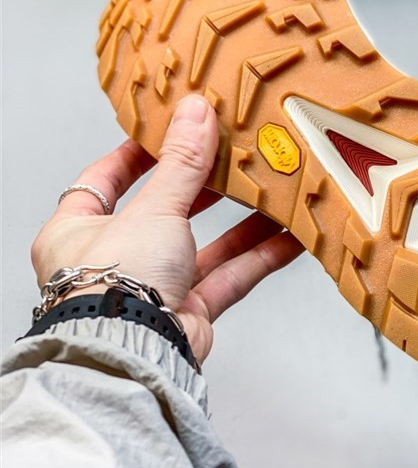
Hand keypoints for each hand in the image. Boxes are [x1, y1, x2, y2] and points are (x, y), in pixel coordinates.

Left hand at [31, 95, 303, 363]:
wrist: (135, 354)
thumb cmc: (115, 284)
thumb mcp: (153, 208)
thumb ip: (182, 163)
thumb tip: (196, 113)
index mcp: (77, 232)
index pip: (103, 182)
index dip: (135, 156)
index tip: (167, 134)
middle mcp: (113, 261)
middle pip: (163, 212)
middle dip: (202, 187)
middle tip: (232, 157)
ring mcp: (152, 288)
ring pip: (204, 247)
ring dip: (242, 222)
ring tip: (273, 192)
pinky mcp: (187, 314)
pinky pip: (228, 278)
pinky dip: (259, 257)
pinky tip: (290, 237)